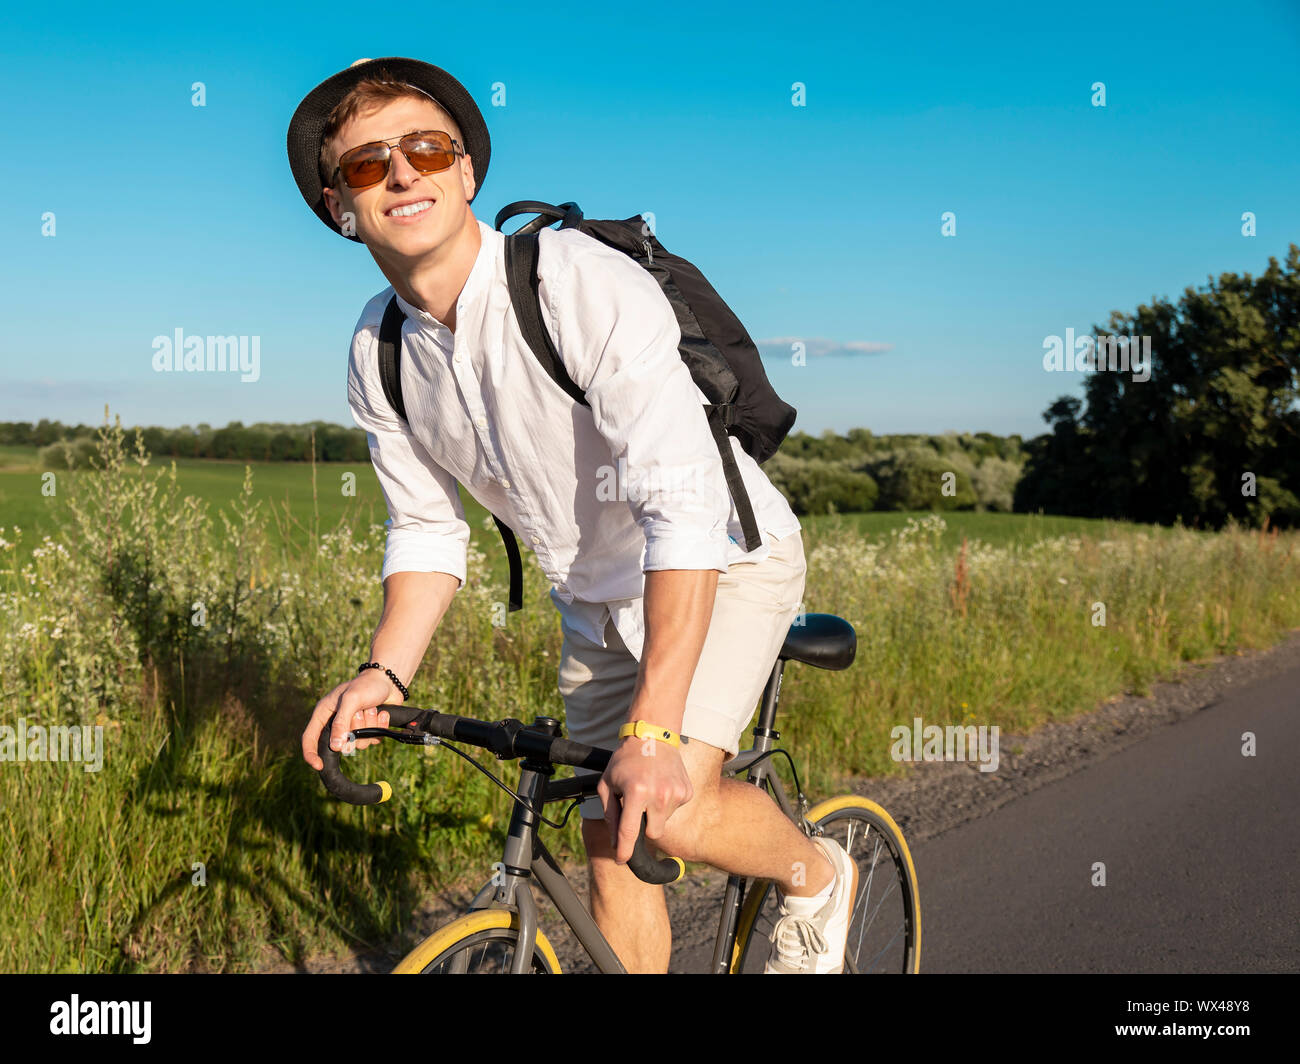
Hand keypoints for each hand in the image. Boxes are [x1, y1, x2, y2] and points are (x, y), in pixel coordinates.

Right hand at [301, 670, 397, 769]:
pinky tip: (382, 713)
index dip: (311, 754)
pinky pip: (372, 739)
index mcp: (324, 713)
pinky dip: (379, 727)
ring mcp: (353, 727)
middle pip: (341, 743)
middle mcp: (336, 722)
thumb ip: (341, 722)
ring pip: (359, 743)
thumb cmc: (366, 685)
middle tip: (361, 711)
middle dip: (355, 730)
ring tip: (372, 708)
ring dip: (369, 725)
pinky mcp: (368, 729)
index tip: (319, 765)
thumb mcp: (351, 700)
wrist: (389, 681)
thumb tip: (335, 746)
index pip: (310, 738)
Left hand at [597, 736, 692, 863]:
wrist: (654, 736)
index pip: (630, 832)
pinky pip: (674, 810)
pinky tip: (661, 786)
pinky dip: (666, 804)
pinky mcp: (687, 792)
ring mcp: (676, 793)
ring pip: (664, 822)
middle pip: (653, 834)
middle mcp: (659, 795)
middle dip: (644, 827)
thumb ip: (610, 814)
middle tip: (637, 807)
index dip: (624, 851)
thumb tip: (616, 842)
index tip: (622, 860)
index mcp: (636, 792)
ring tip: (649, 790)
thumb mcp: (607, 784)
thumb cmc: (626, 760)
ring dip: (655, 813)